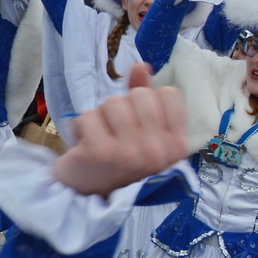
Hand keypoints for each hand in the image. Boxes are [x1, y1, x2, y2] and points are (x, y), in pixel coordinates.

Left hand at [52, 64, 189, 196]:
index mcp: (176, 145)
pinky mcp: (101, 152)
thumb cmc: (117, 157)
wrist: (86, 193)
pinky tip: (86, 145)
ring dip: (101, 117)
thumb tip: (141, 65)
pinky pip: (89, 115)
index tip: (139, 123)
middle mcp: (158, 151)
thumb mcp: (140, 129)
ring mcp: (131, 153)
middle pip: (140, 95)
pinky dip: (82, 126)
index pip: (169, 94)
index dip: (149, 100)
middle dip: (122, 107)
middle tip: (116, 133)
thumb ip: (144, 95)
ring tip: (101, 138)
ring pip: (113, 103)